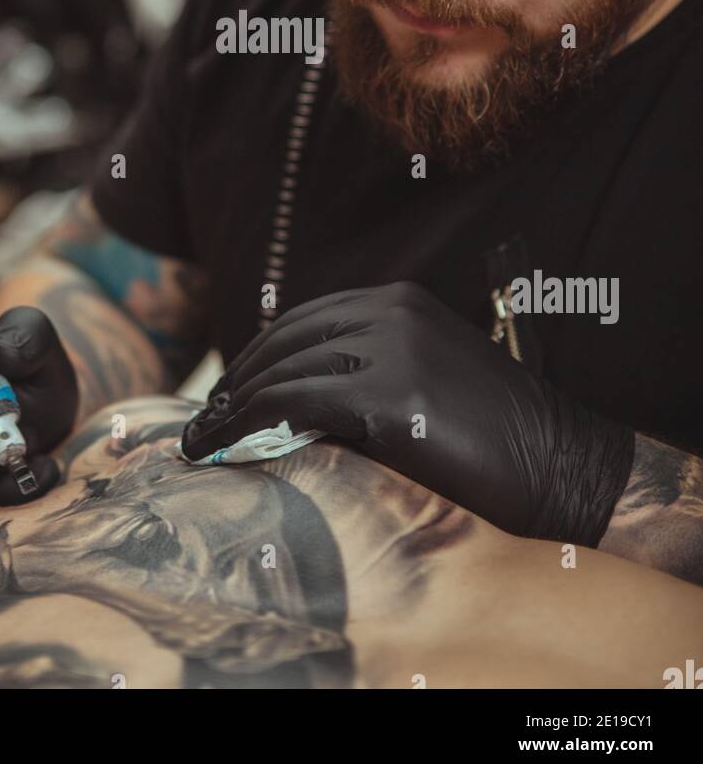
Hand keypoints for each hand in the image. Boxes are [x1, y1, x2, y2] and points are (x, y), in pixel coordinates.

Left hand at [181, 282, 634, 544]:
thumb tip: (288, 402)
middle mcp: (391, 313)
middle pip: (285, 339)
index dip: (257, 353)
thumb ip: (368, 370)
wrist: (561, 464)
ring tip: (202, 440)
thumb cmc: (497, 434)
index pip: (305, 318)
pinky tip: (222, 449)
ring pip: (282, 372)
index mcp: (400, 300)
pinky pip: (293, 404)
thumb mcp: (427, 377)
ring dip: (230, 407)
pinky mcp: (389, 396)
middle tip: (204, 419)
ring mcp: (391, 350)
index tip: (227, 390)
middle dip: (235, 379)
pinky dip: (246, 425)